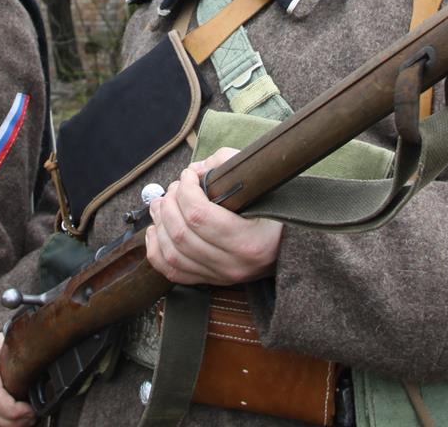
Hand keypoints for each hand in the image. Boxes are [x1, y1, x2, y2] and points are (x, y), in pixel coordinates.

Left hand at [145, 146, 282, 284]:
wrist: (291, 244)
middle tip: (175, 187)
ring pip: (172, 253)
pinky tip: (156, 230)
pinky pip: (172, 272)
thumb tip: (196, 170)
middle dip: (169, 203)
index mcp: (249, 241)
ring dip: (159, 224)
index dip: (186, 189)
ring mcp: (220, 276)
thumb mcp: (260, 181)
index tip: (190, 174)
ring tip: (160, 203)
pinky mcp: (211, 281)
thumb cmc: (277, 209)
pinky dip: (157, 250)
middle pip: (181, 233)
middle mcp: (233, 264)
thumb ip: (226, 166)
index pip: (199, 215)